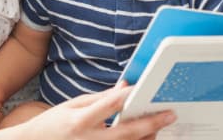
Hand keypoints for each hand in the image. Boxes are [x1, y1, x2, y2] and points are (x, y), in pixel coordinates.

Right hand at [18, 84, 175, 139]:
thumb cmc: (53, 124)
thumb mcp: (72, 105)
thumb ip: (100, 98)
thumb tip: (124, 87)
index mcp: (80, 121)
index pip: (107, 106)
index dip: (127, 97)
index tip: (144, 89)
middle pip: (125, 133)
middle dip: (150, 123)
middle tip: (169, 115)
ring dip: (147, 138)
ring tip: (160, 126)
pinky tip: (145, 138)